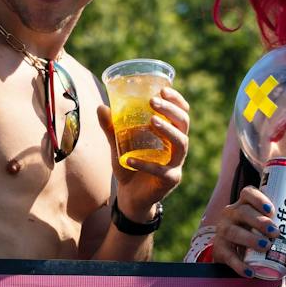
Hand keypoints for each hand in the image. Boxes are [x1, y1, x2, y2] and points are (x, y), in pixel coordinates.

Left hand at [99, 87, 191, 220]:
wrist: (130, 196)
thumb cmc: (129, 165)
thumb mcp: (118, 144)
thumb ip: (111, 128)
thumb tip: (101, 107)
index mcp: (170, 134)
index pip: (181, 113)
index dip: (176, 100)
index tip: (163, 89)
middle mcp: (177, 147)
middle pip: (184, 124)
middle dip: (171, 110)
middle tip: (154, 101)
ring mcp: (176, 164)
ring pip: (181, 143)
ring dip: (168, 130)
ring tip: (152, 121)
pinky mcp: (170, 180)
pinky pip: (161, 170)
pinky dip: (145, 164)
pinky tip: (129, 159)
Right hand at [208, 185, 285, 276]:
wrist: (228, 248)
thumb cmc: (252, 232)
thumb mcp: (268, 228)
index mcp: (244, 204)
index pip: (248, 193)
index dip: (259, 199)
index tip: (271, 210)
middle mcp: (231, 214)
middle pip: (242, 212)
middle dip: (259, 221)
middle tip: (274, 233)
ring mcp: (223, 230)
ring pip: (233, 231)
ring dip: (250, 239)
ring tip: (265, 246)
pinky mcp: (220, 248)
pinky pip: (228, 256)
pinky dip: (239, 265)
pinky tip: (250, 271)